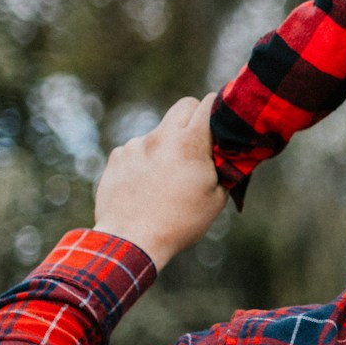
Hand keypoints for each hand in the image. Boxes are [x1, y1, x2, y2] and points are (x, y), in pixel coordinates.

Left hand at [93, 94, 226, 270]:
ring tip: (167, 178)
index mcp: (190, 144)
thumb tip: (228, 153)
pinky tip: (146, 185)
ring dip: (167, 145)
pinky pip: (137, 148)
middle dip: (194, 118)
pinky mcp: (117, 156)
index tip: (221, 122)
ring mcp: (135, 145)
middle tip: (198, 144)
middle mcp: (161, 137)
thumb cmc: (180, 222)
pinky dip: (145, 160)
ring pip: (160, 132)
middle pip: (183, 107)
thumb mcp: (216, 198)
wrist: (132, 240)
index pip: (208, 104)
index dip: (218, 110)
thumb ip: (224, 168)